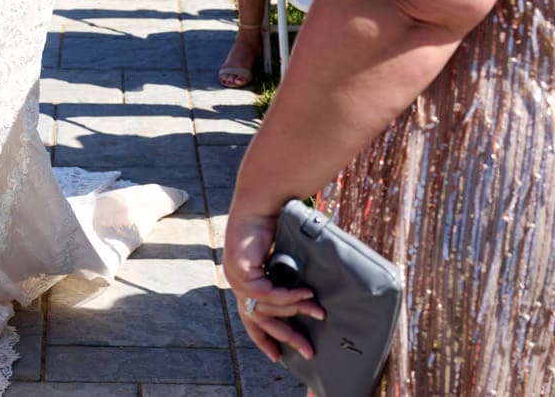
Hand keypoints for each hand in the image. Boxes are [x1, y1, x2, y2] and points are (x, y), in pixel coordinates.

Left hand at [225, 203, 320, 366]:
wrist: (260, 198)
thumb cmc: (271, 222)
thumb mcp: (279, 257)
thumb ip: (286, 278)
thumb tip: (309, 298)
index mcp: (243, 280)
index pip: (250, 318)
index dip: (263, 338)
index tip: (277, 356)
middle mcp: (236, 282)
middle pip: (259, 321)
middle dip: (286, 337)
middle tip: (308, 352)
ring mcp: (236, 277)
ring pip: (267, 309)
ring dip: (296, 311)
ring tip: (318, 311)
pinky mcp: (241, 271)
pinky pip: (268, 295)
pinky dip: (289, 297)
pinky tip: (307, 295)